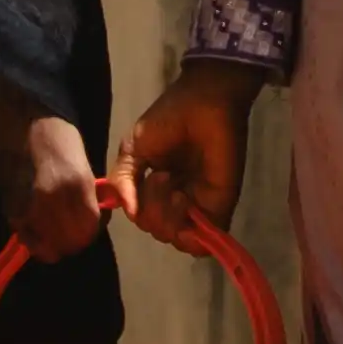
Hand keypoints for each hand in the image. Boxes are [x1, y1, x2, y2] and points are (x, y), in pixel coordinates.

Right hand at [3, 111, 105, 272]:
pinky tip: (39, 230)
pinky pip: (27, 238)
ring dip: (56, 244)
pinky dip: (35, 240)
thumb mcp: (85, 165)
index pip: (89, 228)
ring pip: (48, 246)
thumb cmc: (59, 139)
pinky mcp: (10, 208)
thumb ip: (90, 196)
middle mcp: (52, 199)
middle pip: (70, 242)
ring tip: (57, 233)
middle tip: (75, 232)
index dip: (92, 232)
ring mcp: (29, 205)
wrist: (24, 123)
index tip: (91, 226)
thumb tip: (95, 219)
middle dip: (76, 241)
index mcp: (76, 185)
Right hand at [122, 62, 262, 236]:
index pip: (145, 219)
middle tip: (161, 178)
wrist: (205, 101)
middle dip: (151, 212)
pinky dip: (187, 232)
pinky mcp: (220, 206)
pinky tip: (183, 199)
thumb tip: (127, 212)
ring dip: (166, 219)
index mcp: (158, 188)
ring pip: (176, 239)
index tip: (143, 180)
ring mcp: (200, 205)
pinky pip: (202, 242)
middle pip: (158, 231)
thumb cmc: (170, 118)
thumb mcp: (133, 150)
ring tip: (173, 187)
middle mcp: (179, 200)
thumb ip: (123, 181)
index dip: (139, 210)